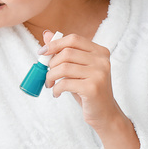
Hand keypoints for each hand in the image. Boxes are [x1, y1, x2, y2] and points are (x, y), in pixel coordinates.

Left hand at [42, 30, 140, 148]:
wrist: (105, 114)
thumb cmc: (88, 90)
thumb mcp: (77, 69)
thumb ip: (64, 52)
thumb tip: (46, 34)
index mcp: (100, 52)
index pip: (74, 39)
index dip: (55, 44)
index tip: (42, 52)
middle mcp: (102, 60)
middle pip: (67, 53)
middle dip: (51, 63)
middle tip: (47, 74)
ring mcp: (99, 74)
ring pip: (64, 68)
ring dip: (51, 76)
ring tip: (50, 84)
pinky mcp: (93, 88)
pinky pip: (65, 83)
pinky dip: (56, 88)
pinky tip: (56, 93)